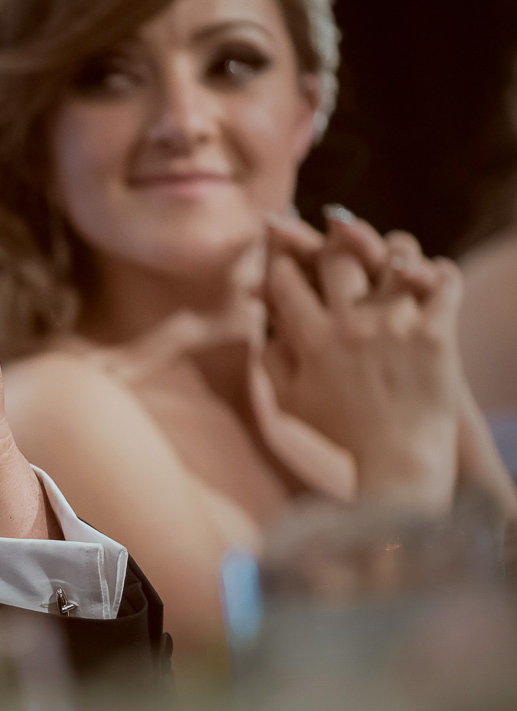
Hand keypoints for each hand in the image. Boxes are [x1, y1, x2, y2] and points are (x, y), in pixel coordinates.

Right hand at [262, 208, 461, 508]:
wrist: (397, 464)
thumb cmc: (339, 435)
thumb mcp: (288, 402)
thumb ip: (270, 358)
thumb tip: (263, 321)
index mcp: (311, 341)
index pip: (287, 278)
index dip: (283, 261)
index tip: (288, 260)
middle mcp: (351, 326)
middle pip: (339, 255)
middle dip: (335, 246)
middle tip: (341, 249)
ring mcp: (397, 326)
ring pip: (398, 255)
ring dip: (395, 251)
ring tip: (394, 259)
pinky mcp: (438, 334)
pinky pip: (445, 281)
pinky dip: (441, 273)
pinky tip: (432, 279)